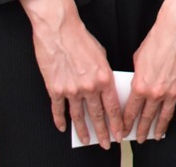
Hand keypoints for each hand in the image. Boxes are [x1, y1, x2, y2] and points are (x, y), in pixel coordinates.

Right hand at [20, 0, 121, 147]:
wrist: (59, 31)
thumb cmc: (83, 40)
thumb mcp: (102, 56)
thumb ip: (105, 75)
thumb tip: (106, 91)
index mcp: (105, 77)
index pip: (114, 107)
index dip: (117, 123)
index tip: (121, 134)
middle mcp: (89, 87)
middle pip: (97, 115)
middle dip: (103, 132)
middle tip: (107, 145)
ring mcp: (71, 89)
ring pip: (78, 116)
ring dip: (83, 131)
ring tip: (86, 141)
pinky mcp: (54, 89)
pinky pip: (58, 109)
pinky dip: (59, 120)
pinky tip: (62, 128)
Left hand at [122, 0, 175, 140]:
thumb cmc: (158, 38)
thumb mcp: (138, 58)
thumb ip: (138, 76)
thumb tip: (139, 83)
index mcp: (140, 86)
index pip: (130, 112)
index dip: (126, 124)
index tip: (124, 131)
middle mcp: (156, 93)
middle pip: (147, 118)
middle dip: (142, 130)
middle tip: (139, 138)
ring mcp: (174, 92)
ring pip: (165, 117)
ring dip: (160, 129)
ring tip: (157, 136)